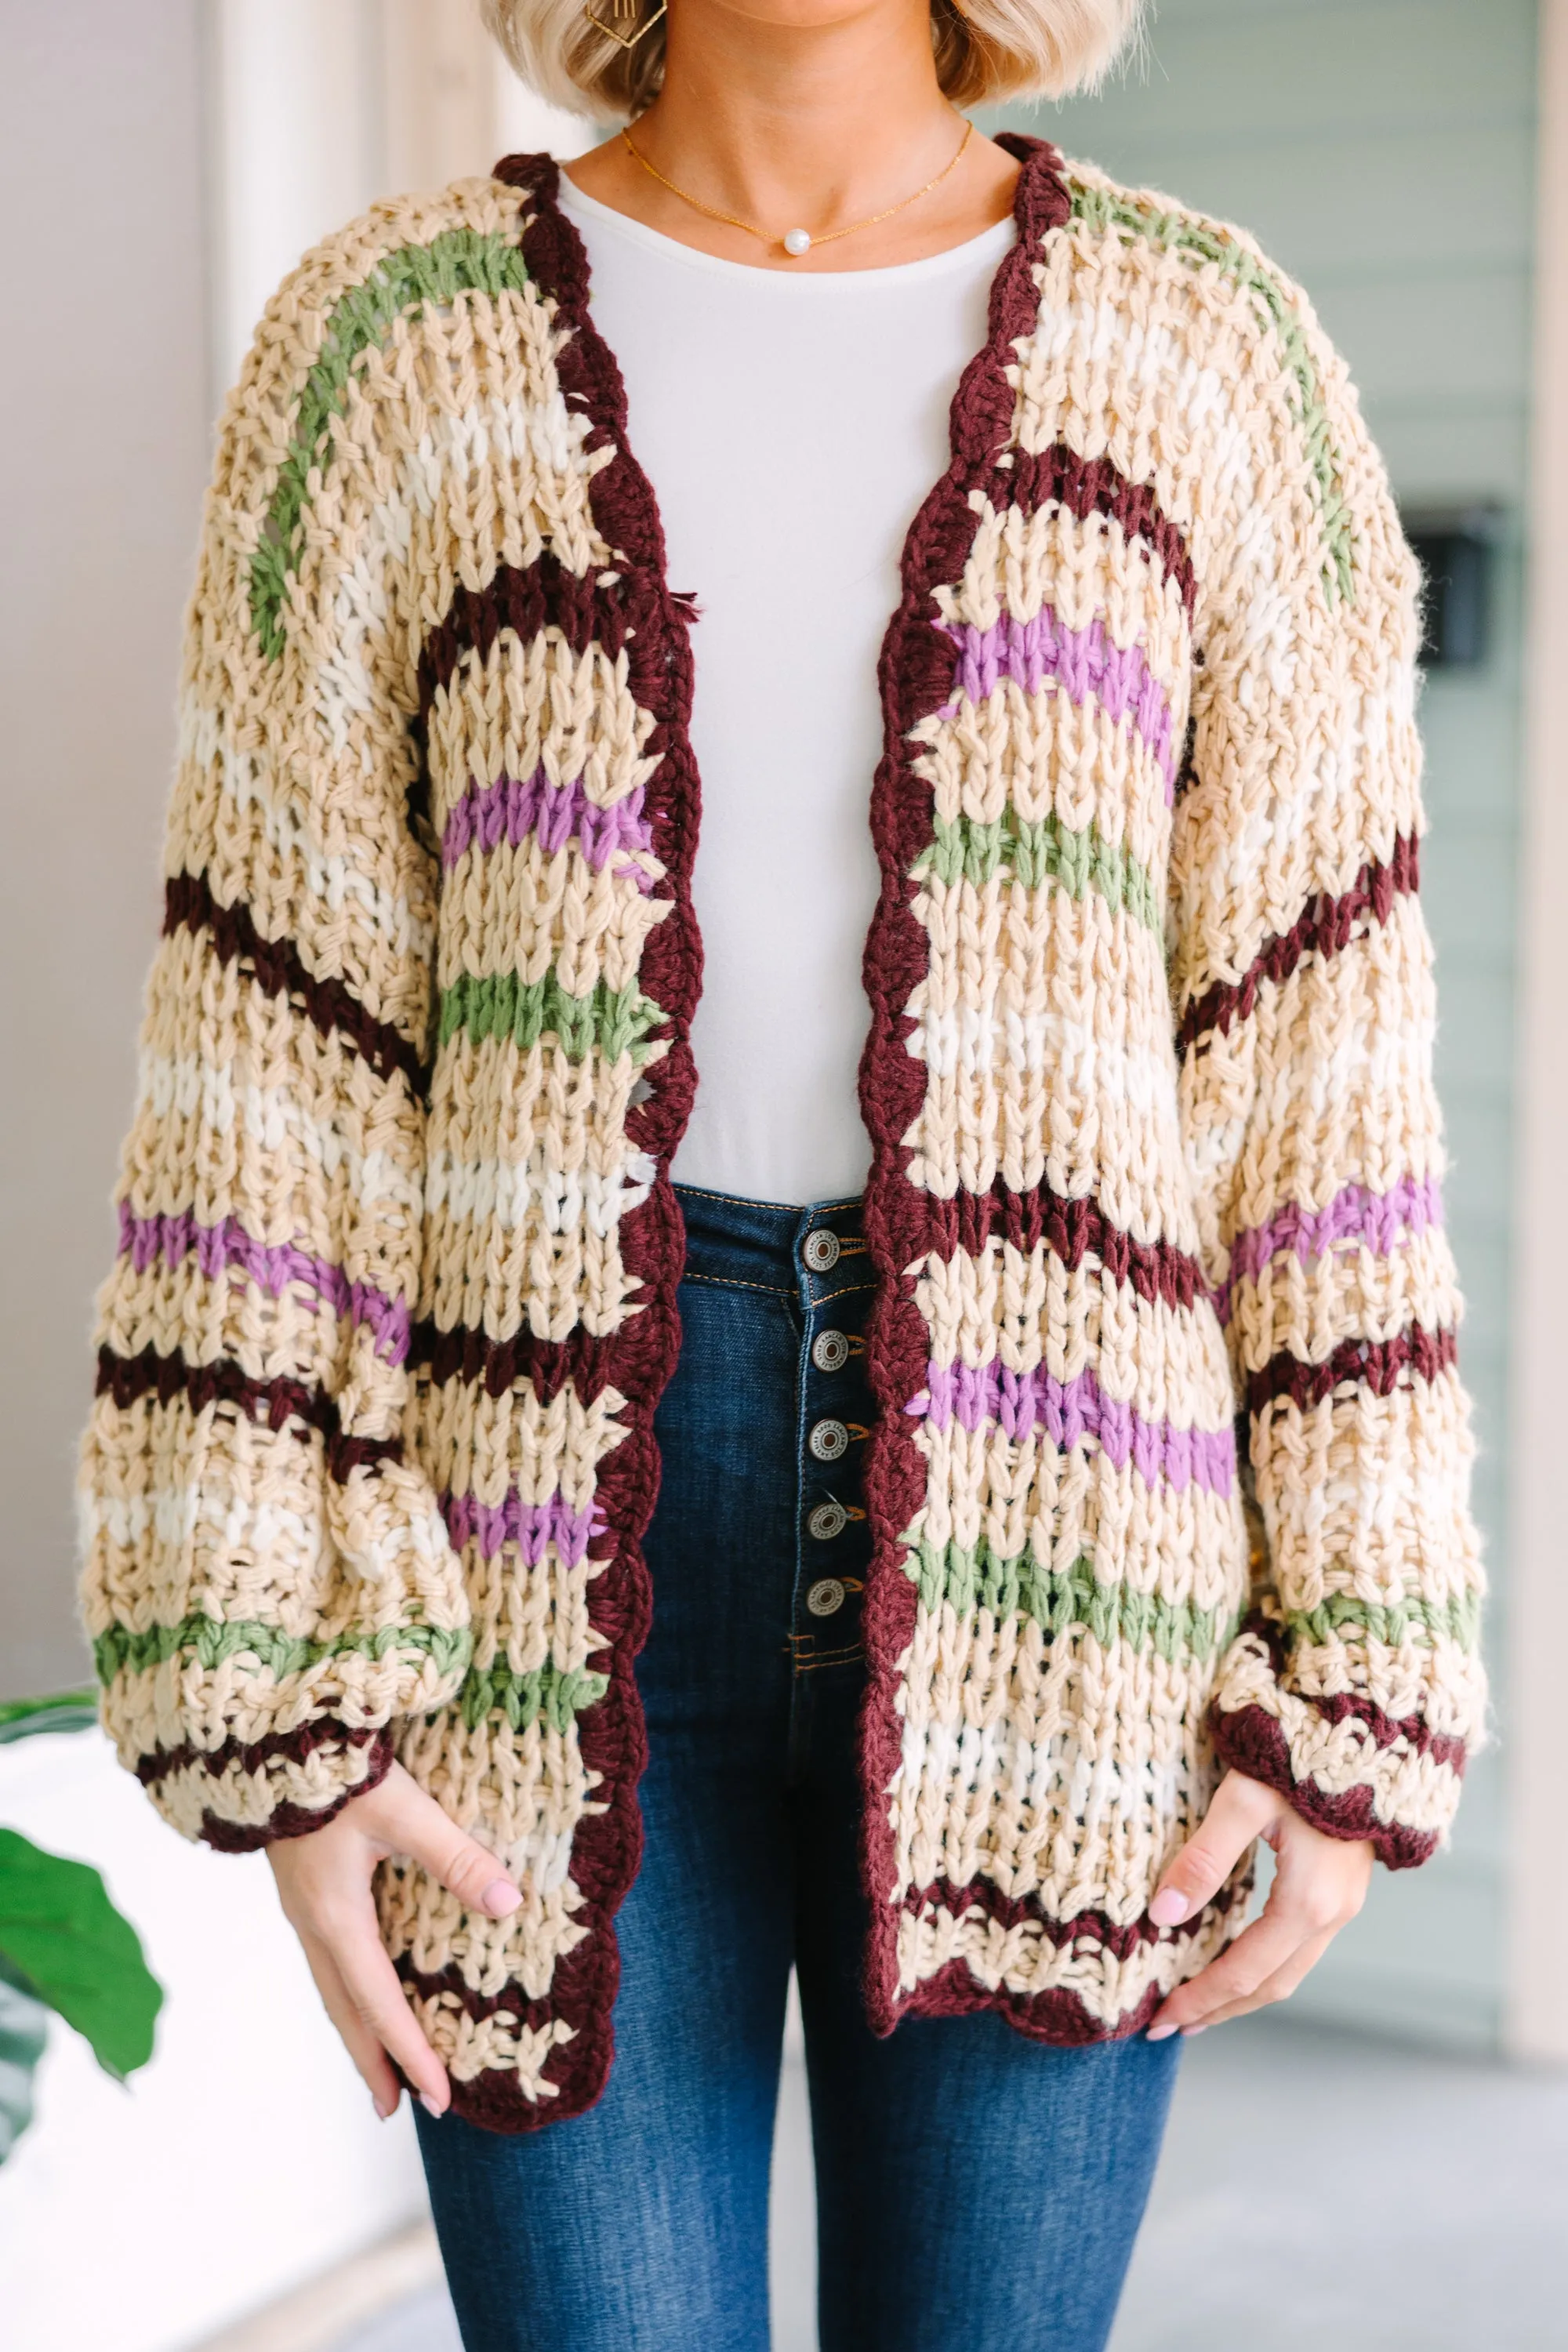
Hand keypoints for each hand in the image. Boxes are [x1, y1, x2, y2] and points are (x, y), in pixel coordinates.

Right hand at [267, 1759, 520, 2118]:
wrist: (270, 1737)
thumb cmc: (339, 1772)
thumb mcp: (405, 1811)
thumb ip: (458, 1859)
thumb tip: (511, 1906)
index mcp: (337, 1917)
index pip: (380, 2005)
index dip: (411, 2054)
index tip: (439, 2099)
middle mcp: (314, 1923)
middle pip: (345, 2011)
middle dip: (374, 2062)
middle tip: (395, 2111)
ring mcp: (302, 1907)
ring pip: (331, 1988)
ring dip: (357, 2031)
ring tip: (379, 2069)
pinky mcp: (302, 1887)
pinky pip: (326, 1960)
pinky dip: (347, 1993)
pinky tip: (361, 1989)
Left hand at [1145, 1769, 1371, 2039]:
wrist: (1369, 1730)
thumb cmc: (1302, 1758)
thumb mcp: (1243, 1801)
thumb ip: (1204, 1858)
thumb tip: (1163, 1914)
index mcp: (1308, 1902)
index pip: (1245, 1971)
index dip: (1201, 1998)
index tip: (1160, 2018)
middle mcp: (1333, 1914)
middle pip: (1271, 1985)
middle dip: (1219, 2008)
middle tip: (1170, 2025)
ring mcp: (1344, 1904)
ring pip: (1290, 1970)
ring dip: (1243, 1993)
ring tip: (1199, 2005)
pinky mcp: (1343, 1888)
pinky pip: (1300, 1947)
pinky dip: (1264, 1966)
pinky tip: (1238, 1960)